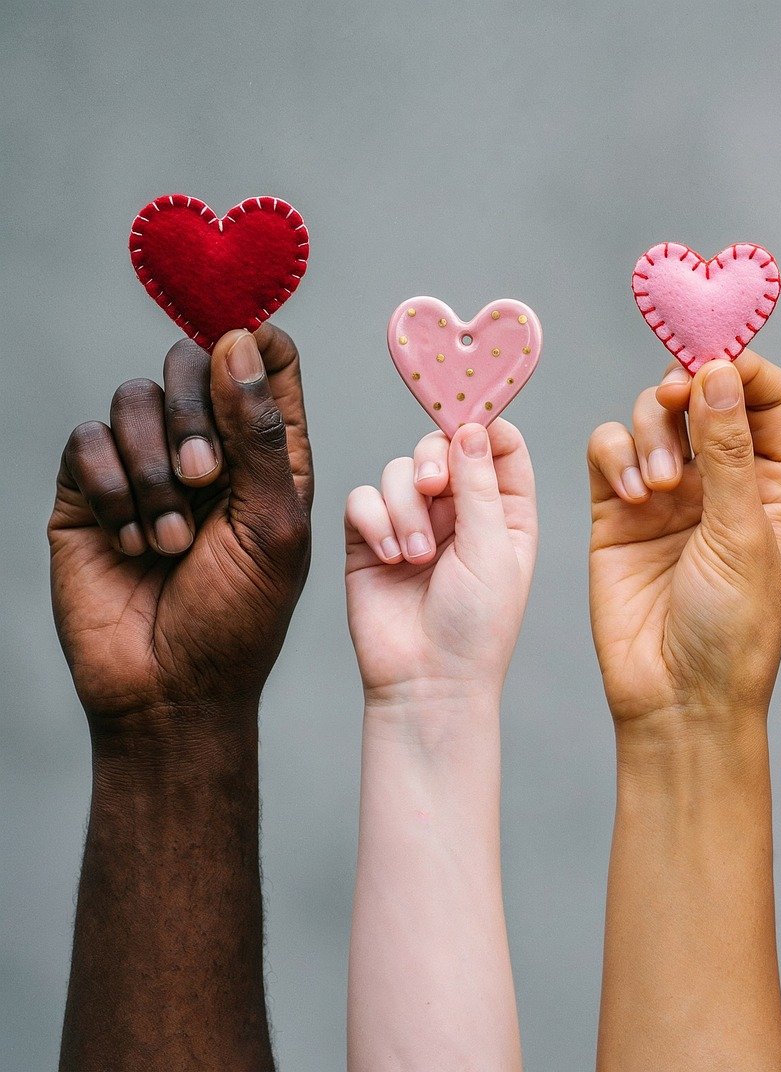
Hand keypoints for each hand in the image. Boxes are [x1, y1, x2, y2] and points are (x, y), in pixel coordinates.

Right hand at [49, 327, 312, 727]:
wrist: (171, 688)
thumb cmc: (240, 616)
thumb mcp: (275, 524)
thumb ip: (261, 433)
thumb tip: (241, 339)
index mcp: (272, 452)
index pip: (265, 362)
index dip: (255, 338)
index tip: (246, 337)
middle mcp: (209, 447)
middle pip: (191, 363)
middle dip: (196, 413)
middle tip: (207, 478)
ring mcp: (146, 464)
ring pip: (134, 398)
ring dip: (155, 469)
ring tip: (173, 540)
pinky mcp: (90, 490)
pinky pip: (88, 441)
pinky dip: (114, 490)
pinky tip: (135, 544)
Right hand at [344, 421, 537, 710]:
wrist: (427, 680)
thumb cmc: (476, 625)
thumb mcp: (492, 550)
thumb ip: (480, 486)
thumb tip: (471, 427)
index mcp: (505, 509)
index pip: (498, 444)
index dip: (482, 423)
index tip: (465, 418)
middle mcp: (461, 509)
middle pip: (442, 445)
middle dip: (432, 458)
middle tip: (431, 488)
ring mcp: (415, 521)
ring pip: (400, 469)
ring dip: (405, 507)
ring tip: (416, 557)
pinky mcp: (372, 538)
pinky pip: (363, 498)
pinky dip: (374, 520)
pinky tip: (391, 557)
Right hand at [588, 352, 780, 725]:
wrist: (678, 699)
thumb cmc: (734, 630)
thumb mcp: (744, 533)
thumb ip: (728, 449)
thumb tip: (719, 369)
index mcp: (779, 481)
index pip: (767, 394)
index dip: (741, 366)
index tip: (712, 361)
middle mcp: (726, 478)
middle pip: (704, 391)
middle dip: (685, 385)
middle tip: (675, 398)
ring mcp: (671, 492)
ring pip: (653, 413)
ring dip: (650, 429)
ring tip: (657, 484)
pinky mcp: (618, 509)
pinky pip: (609, 448)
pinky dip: (616, 456)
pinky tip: (631, 496)